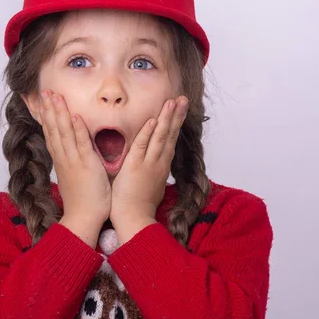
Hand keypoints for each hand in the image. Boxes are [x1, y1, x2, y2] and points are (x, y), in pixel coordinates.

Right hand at [39, 90, 110, 247]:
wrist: (83, 219)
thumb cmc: (83, 200)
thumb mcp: (75, 175)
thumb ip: (73, 160)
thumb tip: (73, 150)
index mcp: (61, 159)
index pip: (51, 132)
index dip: (46, 115)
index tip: (41, 100)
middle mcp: (64, 157)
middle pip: (53, 128)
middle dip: (49, 108)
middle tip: (44, 91)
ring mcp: (73, 160)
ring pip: (64, 132)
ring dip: (59, 113)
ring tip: (54, 96)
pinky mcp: (86, 165)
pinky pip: (81, 144)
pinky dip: (77, 129)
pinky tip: (74, 116)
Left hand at [110, 96, 188, 243]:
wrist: (134, 219)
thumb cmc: (138, 205)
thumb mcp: (149, 185)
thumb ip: (151, 172)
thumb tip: (151, 165)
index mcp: (161, 166)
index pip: (170, 141)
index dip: (175, 124)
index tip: (179, 109)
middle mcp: (159, 162)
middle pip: (170, 134)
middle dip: (177, 115)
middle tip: (183, 98)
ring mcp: (149, 164)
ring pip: (160, 136)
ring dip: (167, 118)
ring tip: (173, 102)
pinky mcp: (135, 166)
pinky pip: (142, 145)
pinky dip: (149, 132)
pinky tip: (154, 120)